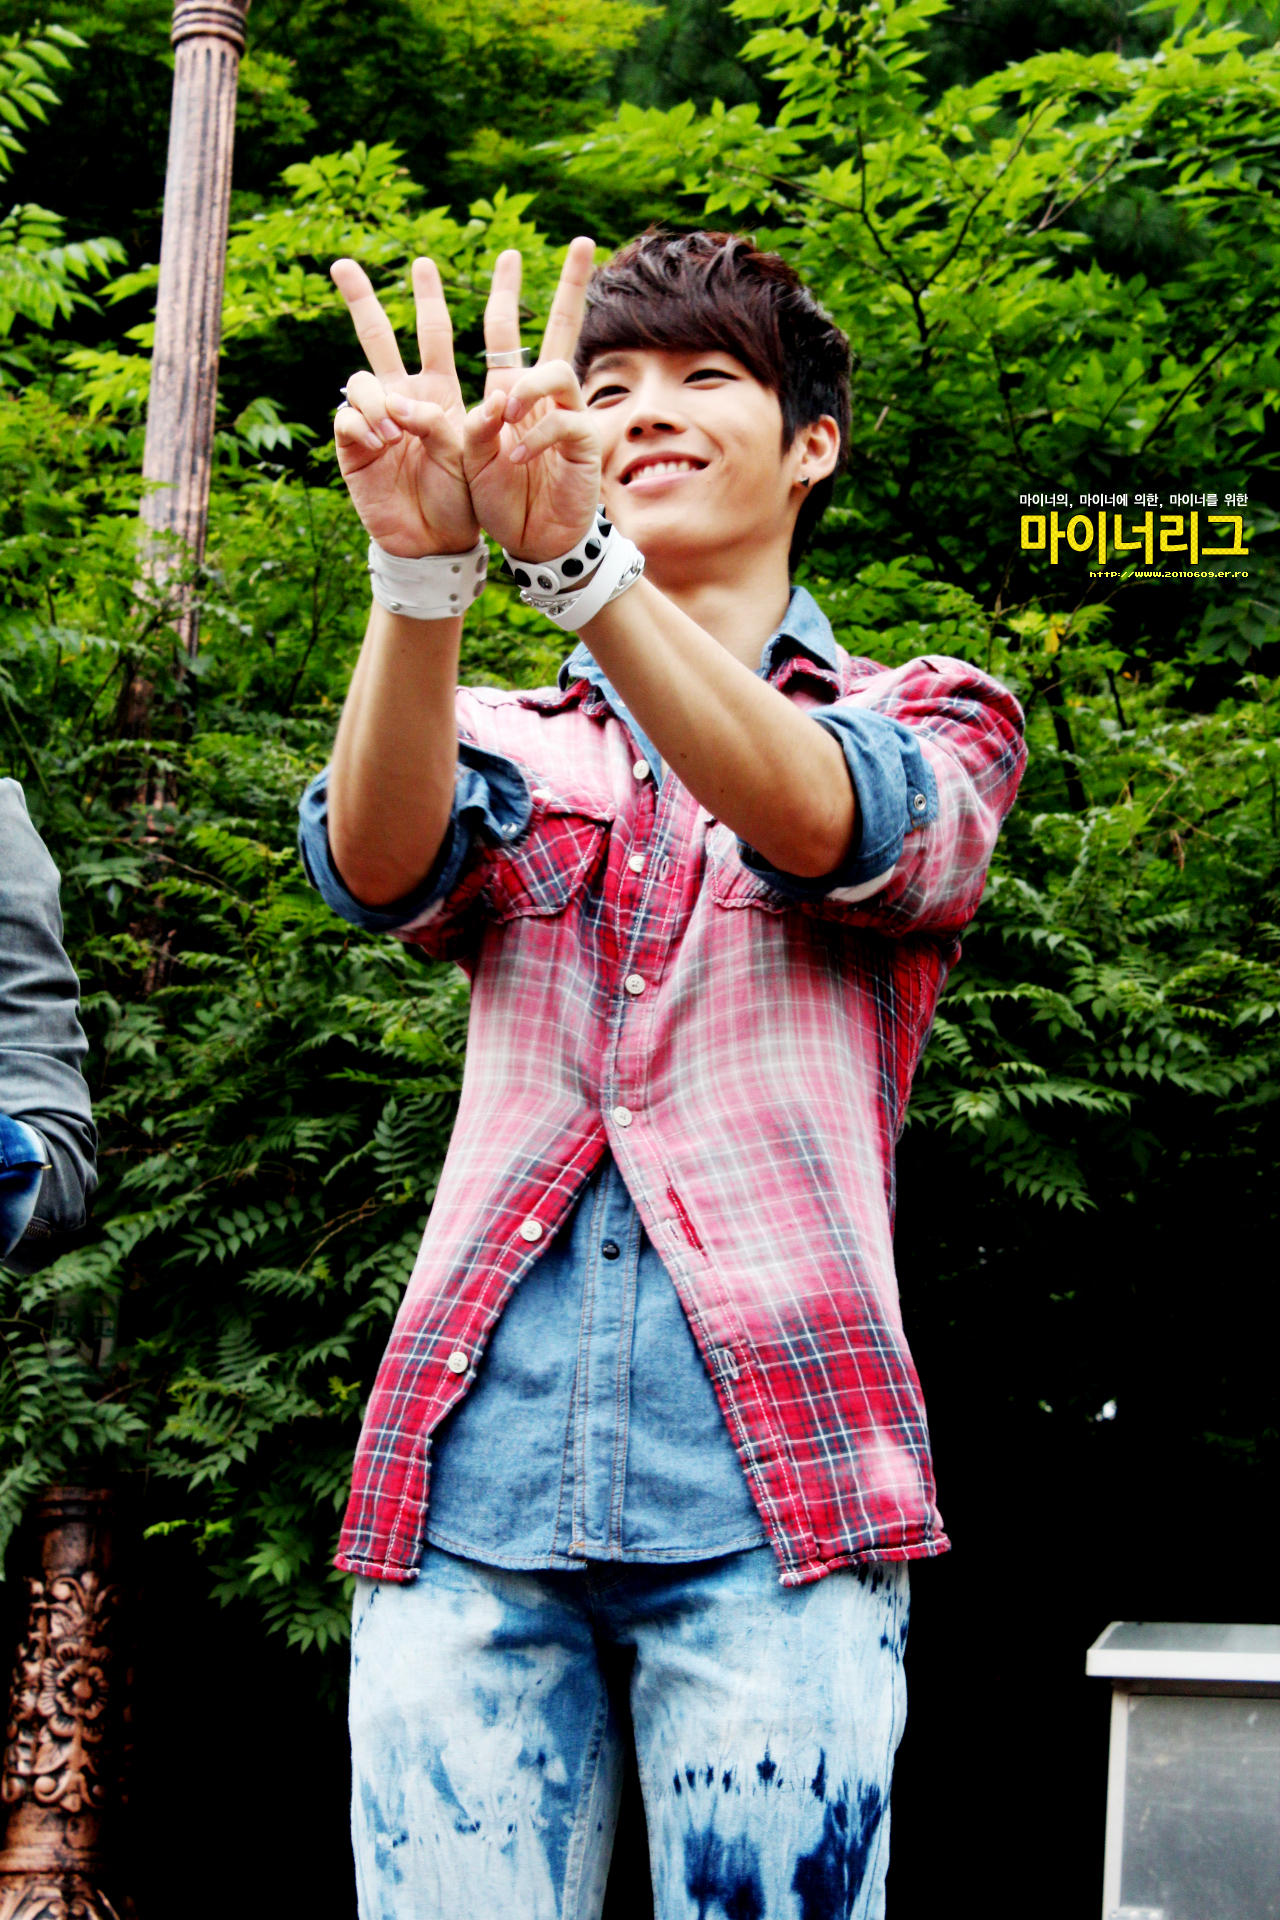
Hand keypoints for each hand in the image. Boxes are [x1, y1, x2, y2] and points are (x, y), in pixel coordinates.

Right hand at [330, 256, 477, 557]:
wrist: (438, 540)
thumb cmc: (463, 496)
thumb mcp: (473, 453)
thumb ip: (457, 423)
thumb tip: (410, 405)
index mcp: (437, 389)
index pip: (431, 332)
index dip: (428, 297)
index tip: (422, 262)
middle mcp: (402, 396)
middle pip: (376, 336)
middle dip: (361, 299)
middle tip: (343, 264)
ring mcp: (374, 419)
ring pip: (359, 378)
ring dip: (377, 398)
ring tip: (397, 432)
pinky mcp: (353, 446)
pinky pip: (347, 418)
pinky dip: (363, 425)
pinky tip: (381, 443)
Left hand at [462, 239, 600, 560]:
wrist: (530, 541)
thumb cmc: (499, 500)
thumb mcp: (465, 457)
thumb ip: (464, 425)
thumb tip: (486, 398)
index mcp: (509, 391)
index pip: (506, 331)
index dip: (507, 293)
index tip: (509, 253)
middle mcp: (541, 396)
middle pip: (560, 328)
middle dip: (572, 285)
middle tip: (584, 242)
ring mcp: (566, 416)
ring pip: (558, 371)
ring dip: (528, 385)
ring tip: (506, 411)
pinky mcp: (582, 444)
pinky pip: (562, 422)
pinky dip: (533, 436)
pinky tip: (514, 456)